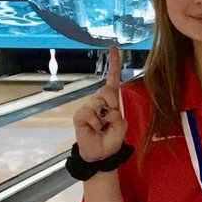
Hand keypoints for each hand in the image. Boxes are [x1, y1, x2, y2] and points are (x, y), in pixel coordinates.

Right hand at [72, 46, 126, 161]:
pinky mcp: (79, 115)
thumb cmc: (111, 138)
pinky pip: (89, 113)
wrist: (101, 153)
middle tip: (111, 118)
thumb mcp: (121, 127)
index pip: (112, 79)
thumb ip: (117, 116)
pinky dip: (96, 123)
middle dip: (112, 103)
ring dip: (104, 117)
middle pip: (106, 90)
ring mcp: (88, 107)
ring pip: (98, 102)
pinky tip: (95, 128)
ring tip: (102, 127)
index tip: (113, 47)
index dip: (113, 63)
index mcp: (111, 100)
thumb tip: (107, 109)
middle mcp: (98, 100)